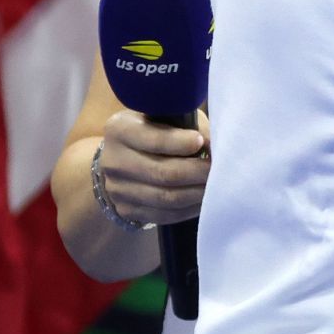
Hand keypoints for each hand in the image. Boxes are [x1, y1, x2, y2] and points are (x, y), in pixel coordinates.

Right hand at [97, 109, 211, 225]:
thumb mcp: (168, 117)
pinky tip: (204, 200)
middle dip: (197, 172)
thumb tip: (216, 146)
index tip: (202, 142)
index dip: (181, 143)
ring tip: (217, 185)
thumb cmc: (157, 129)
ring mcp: (117, 188)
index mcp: (120, 129)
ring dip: (197, 193)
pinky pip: (164, 215)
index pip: (153, 139)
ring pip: (165, 198)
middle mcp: (113, 160)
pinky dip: (189, 209)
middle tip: (220, 169)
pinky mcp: (126, 210)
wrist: (125, 156)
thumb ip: (190, 127)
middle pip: (163, 173)